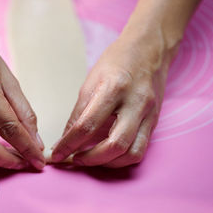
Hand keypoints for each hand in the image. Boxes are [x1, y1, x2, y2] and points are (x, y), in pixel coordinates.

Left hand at [51, 32, 176, 167]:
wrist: (150, 49)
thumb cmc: (117, 61)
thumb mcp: (90, 81)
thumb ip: (79, 112)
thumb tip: (65, 138)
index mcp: (113, 88)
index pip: (87, 125)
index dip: (69, 144)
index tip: (56, 155)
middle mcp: (135, 103)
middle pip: (114, 145)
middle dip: (90, 159)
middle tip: (74, 160)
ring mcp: (149, 114)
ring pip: (132, 153)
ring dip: (108, 163)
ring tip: (90, 159)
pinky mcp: (155, 122)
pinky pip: (141, 149)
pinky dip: (122, 158)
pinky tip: (108, 155)